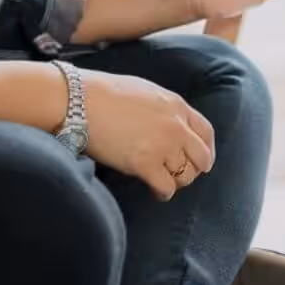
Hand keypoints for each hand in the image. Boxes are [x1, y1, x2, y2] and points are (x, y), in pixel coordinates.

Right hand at [79, 69, 214, 200]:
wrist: (78, 100)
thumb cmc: (103, 93)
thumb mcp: (145, 92)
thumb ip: (163, 110)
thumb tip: (167, 125)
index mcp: (176, 105)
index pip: (206, 132)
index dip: (206, 150)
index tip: (202, 160)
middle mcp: (175, 126)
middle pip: (202, 157)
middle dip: (194, 169)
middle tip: (181, 176)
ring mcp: (162, 145)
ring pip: (185, 175)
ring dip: (176, 182)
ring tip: (163, 183)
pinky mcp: (144, 164)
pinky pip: (166, 187)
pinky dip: (163, 193)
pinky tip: (155, 192)